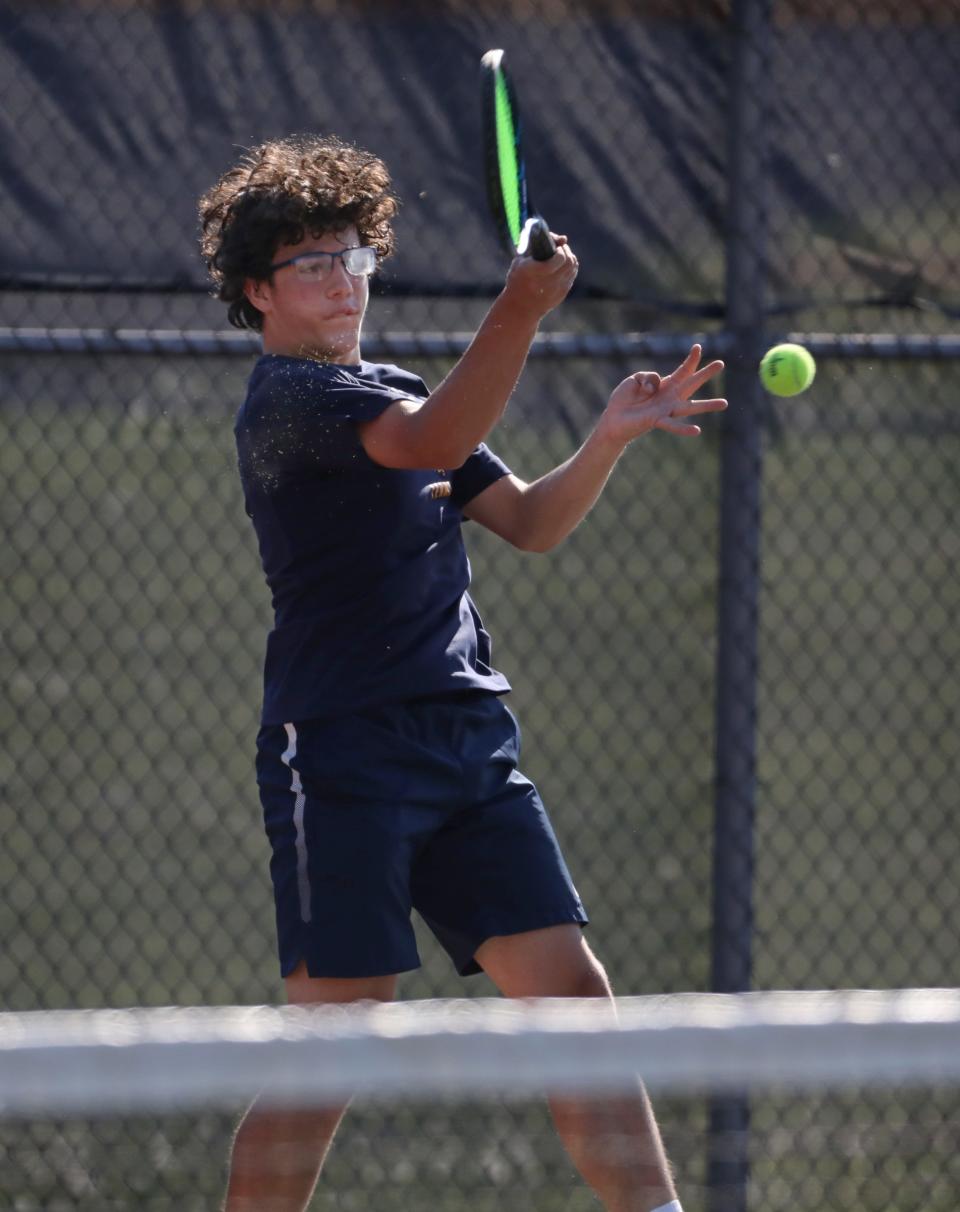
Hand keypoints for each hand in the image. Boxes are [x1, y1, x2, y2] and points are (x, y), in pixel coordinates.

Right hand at [500, 233, 577, 319]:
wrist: (520, 308)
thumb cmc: (517, 281)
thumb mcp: (520, 261)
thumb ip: (535, 246)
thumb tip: (559, 237)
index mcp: (538, 271)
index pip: (561, 257)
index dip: (561, 248)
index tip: (556, 245)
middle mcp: (550, 281)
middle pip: (570, 261)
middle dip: (566, 251)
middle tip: (560, 248)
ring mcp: (558, 289)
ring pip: (573, 268)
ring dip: (570, 259)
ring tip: (562, 256)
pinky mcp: (562, 294)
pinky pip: (572, 277)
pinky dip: (570, 269)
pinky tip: (563, 266)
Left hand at [598, 345, 726, 446]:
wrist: (614, 418)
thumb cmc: (625, 399)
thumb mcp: (635, 379)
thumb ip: (648, 377)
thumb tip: (658, 385)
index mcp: (667, 385)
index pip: (682, 371)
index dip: (690, 359)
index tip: (698, 346)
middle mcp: (670, 397)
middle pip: (691, 383)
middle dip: (706, 373)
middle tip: (721, 363)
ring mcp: (666, 410)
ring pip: (690, 408)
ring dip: (707, 406)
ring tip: (725, 403)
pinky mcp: (657, 420)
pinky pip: (672, 424)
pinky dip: (684, 429)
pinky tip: (697, 431)